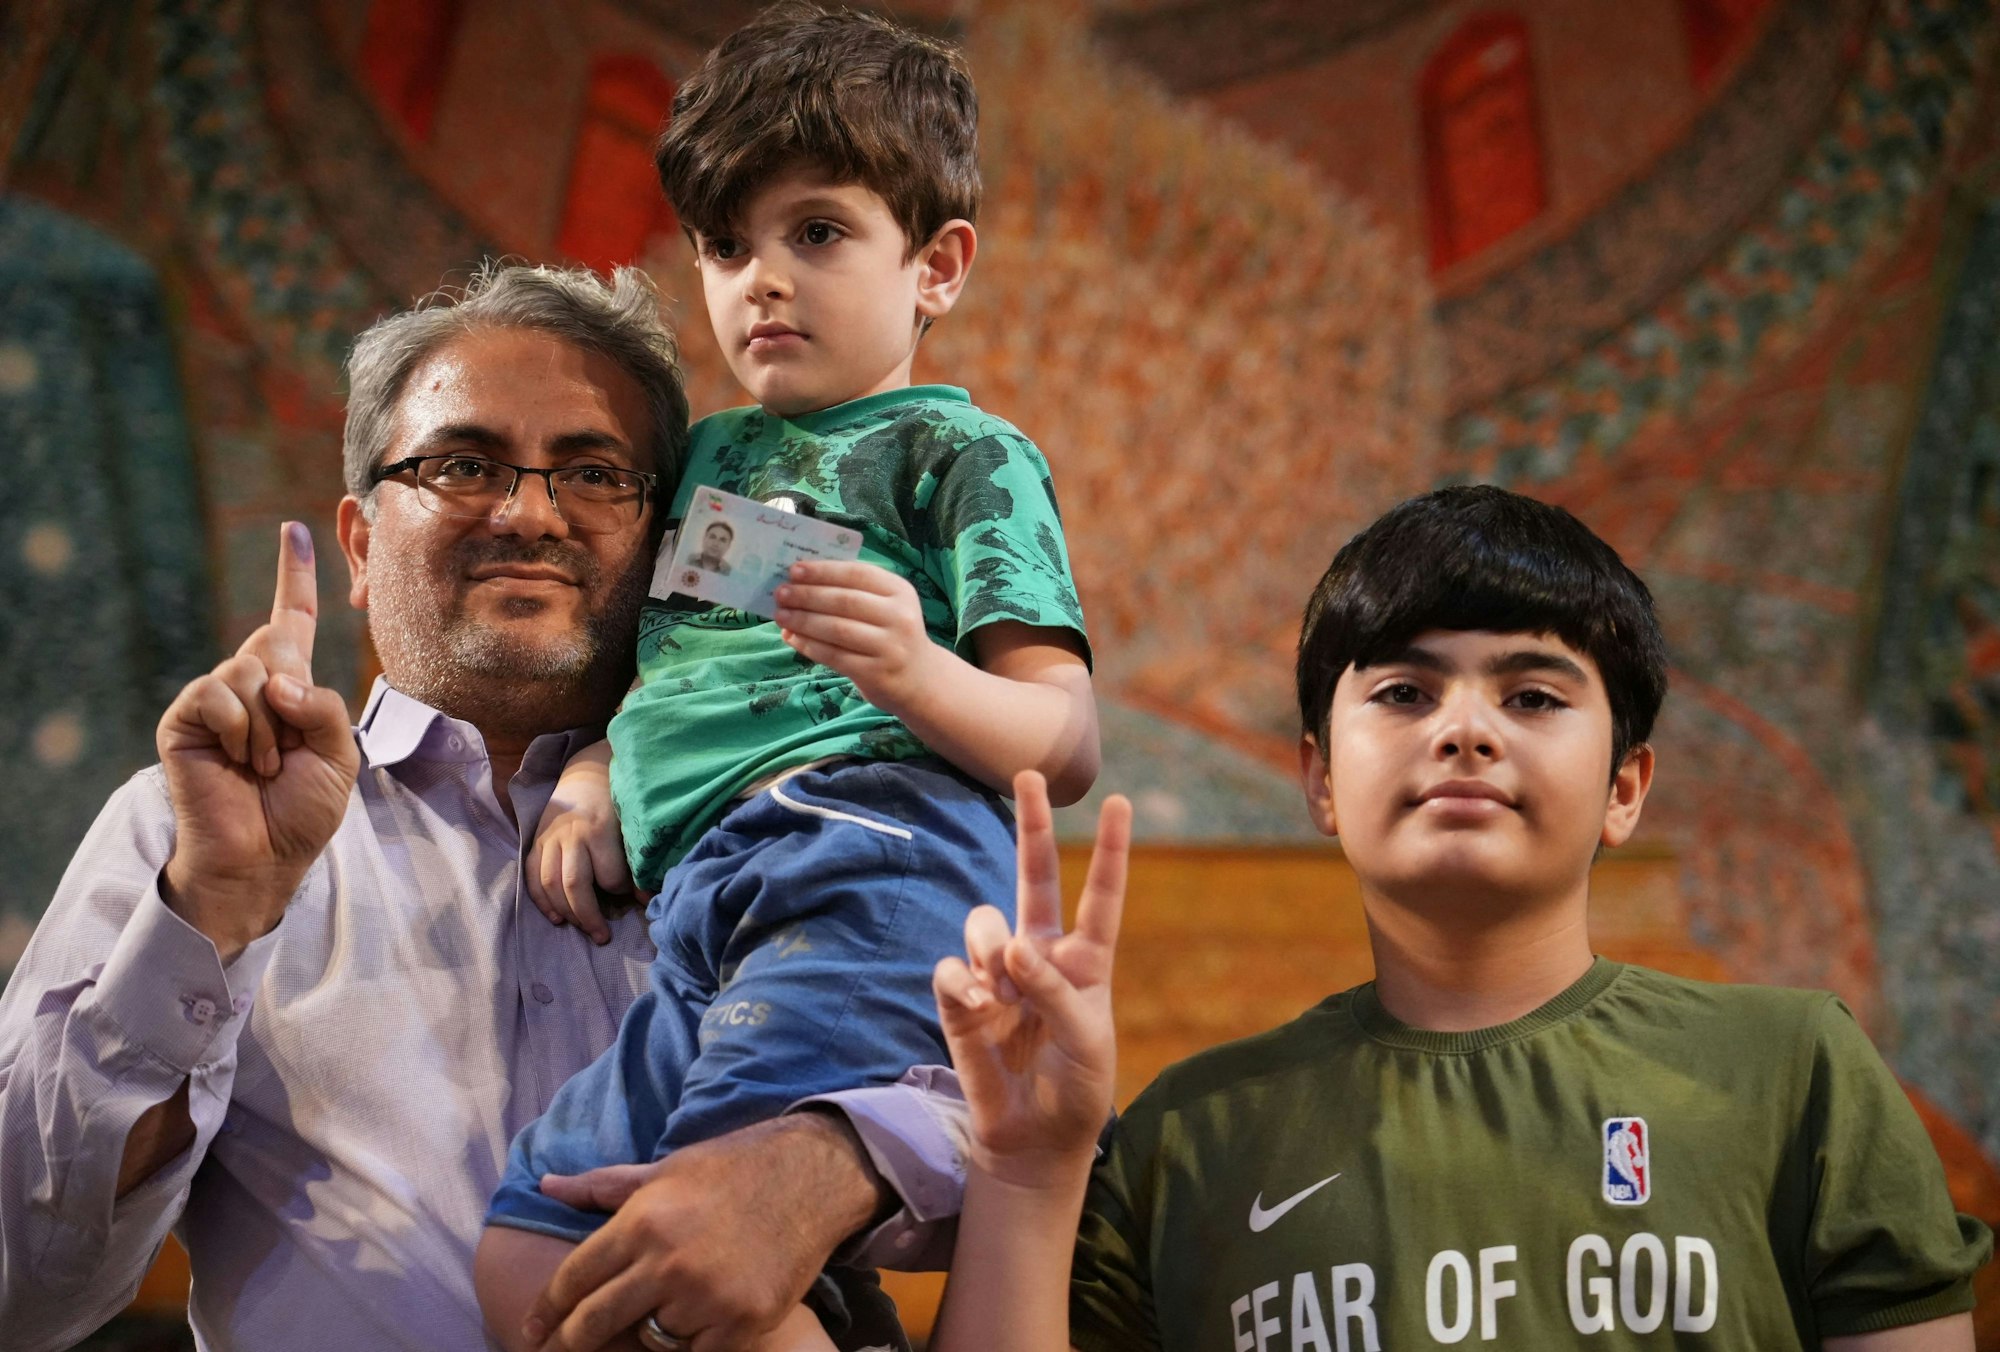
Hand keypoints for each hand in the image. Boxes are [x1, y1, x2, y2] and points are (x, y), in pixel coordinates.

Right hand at [156, 522, 358, 961]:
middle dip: (295, 694)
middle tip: (287, 753)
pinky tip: (241, 762)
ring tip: (264, 768)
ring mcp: (214, 698)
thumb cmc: (302, 812)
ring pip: (252, 671)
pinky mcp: (185, 717)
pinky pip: (219, 693)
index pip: (293, 619)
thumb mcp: (340, 757)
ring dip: (271, 729)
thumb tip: (280, 682)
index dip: (295, 576)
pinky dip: (242, 730)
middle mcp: (250, 683)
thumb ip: (326, 708)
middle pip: (278, 642)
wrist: (263, 859)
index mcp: (291, 687)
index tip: (295, 530)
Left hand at [524, 1114, 880, 1351]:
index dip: (547, 1309)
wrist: (812, 1177)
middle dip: (571, 1341)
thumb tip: (546, 1185)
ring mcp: (706, 1297)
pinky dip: (694, 1343)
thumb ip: (603, 1186)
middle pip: (596, 1322)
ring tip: (663, 1310)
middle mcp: (668, 1262)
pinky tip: (700, 1322)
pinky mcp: (742, 1323)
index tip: (533, 1328)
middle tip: (559, 1350)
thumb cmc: (732, 1169)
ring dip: (651, 1330)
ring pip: (650, 1340)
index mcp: (643, 1220)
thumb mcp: (665, 1169)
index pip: (574, 1278)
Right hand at [526, 741, 632, 944]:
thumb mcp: (631, 826)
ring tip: (581, 929)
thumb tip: (648, 899)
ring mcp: (550, 839)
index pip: (610, 876)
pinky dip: (541, 901)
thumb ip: (637, 860)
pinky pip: (531, 877)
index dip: (623, 893)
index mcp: (600, 830)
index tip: (636, 901)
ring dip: (565, 913)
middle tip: (602, 936)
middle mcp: (572, 836)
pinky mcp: (535, 842)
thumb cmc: (615, 805)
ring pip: (550, 885)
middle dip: (589, 916)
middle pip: (574, 885)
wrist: (586, 776)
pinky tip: (556, 918)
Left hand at [773, 559, 936, 710]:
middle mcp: (899, 616)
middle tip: (781, 593)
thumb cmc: (890, 635)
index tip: (794, 570)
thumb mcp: (884, 607)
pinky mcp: (876, 672)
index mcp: (900, 591)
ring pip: (836, 628)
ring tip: (781, 615)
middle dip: (807, 595)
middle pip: (843, 601)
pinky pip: (834, 655)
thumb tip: (801, 582)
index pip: (857, 574)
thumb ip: (852, 592)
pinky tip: (791, 638)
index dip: (823, 571)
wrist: (918, 680)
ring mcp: (889, 646)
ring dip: (803, 620)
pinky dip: (808, 645)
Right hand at [934, 771, 1129, 1186]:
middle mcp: (1041, 954)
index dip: (1109, 851)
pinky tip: (980, 1010)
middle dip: (1033, 826)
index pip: (1101, 898)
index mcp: (1087, 962)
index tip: (1118, 802)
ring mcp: (998, 972)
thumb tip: (1011, 946)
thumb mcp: (1086, 1039)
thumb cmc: (1076, 1087)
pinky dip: (965, 986)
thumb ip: (1054, 989)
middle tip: (1030, 776)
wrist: (1034, 1138)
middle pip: (1036, 877)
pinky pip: (953, 969)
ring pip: (984, 922)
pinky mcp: (961, 997)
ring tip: (1003, 996)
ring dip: (991, 949)